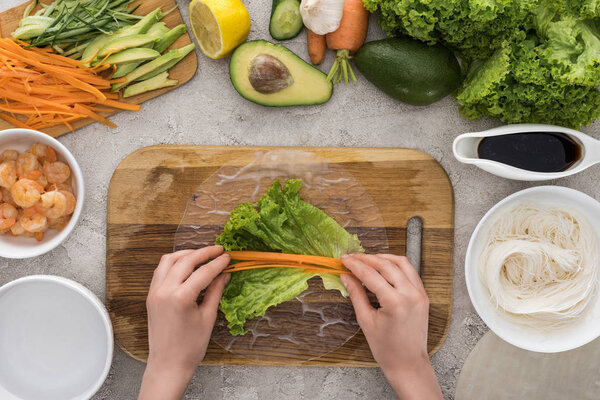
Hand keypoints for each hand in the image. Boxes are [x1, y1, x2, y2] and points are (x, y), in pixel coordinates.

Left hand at [138, 246, 230, 399]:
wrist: (168, 365)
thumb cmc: (190, 347)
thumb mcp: (208, 317)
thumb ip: (215, 291)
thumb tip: (224, 274)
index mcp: (181, 297)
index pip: (203, 272)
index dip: (218, 263)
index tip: (228, 257)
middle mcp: (164, 291)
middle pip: (186, 261)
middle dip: (203, 253)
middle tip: (218, 250)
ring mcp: (154, 292)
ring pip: (168, 261)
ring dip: (185, 254)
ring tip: (201, 254)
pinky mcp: (150, 296)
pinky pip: (160, 271)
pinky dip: (173, 263)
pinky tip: (185, 265)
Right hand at [341, 254, 441, 399]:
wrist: (408, 363)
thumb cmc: (386, 348)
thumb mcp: (366, 321)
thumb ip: (356, 294)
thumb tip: (346, 276)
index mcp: (395, 303)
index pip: (371, 275)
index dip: (355, 265)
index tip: (344, 260)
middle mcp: (410, 295)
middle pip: (386, 265)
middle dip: (367, 258)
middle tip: (352, 257)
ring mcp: (420, 294)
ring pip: (401, 263)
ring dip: (383, 258)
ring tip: (367, 259)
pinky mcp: (423, 295)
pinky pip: (410, 272)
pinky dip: (396, 265)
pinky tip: (384, 266)